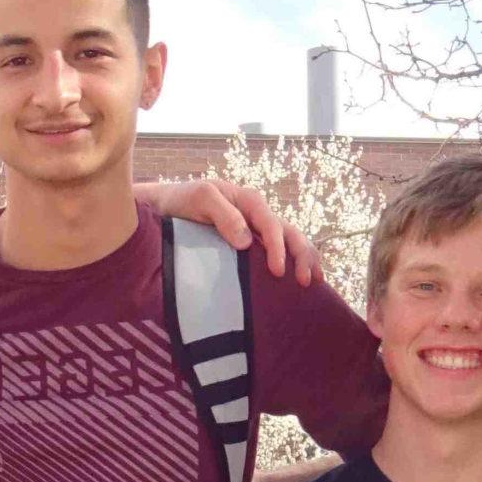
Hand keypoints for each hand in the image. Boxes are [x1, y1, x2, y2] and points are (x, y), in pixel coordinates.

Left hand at [135, 178, 321, 284]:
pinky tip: (299, 283)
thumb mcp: (200, 199)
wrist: (167, 208)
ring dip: (305, 261)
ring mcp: (258, 230)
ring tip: (314, 283)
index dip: (278, 248)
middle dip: (302, 256)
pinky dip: (293, 264)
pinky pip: (279, 253)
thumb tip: (246, 241)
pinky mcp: (253, 245)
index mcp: (250, 201)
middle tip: (305, 282)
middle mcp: (259, 215)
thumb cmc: (182, 201)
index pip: (272, 225)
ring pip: (291, 242)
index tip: (278, 272)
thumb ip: (223, 215)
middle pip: (290, 233)